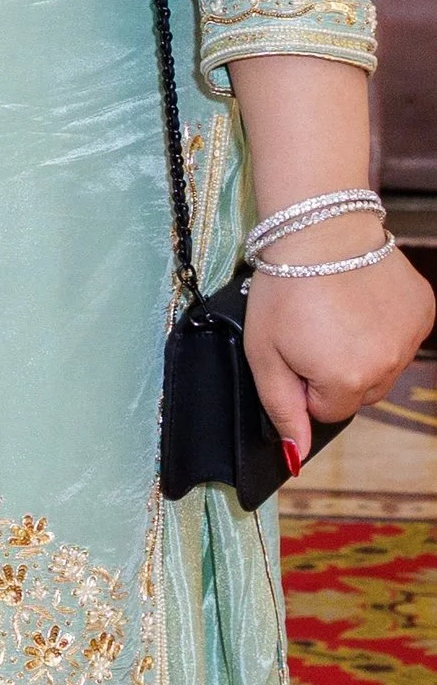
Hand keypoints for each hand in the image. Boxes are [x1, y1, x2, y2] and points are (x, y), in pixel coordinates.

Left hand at [243, 232, 432, 466]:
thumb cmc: (284, 290)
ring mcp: (410, 338)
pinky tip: (361, 302)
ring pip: (383, 368)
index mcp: (346, 381)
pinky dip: (384, 327)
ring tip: (337, 314)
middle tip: (313, 331)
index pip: (326, 411)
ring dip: (362, 352)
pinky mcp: (423, 311)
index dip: (305, 384)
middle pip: (359, 393)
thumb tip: (295, 455)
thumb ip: (281, 408)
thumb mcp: (263, 353)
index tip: (295, 350)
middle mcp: (386, 365)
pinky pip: (402, 338)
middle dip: (335, 372)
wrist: (319, 229)